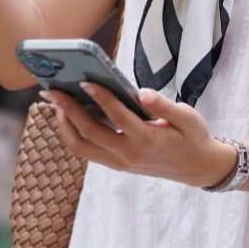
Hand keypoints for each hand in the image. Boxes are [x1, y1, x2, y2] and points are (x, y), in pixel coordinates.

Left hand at [42, 83, 232, 187]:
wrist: (195, 167)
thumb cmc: (192, 137)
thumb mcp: (189, 118)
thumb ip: (164, 106)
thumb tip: (140, 92)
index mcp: (150, 140)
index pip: (119, 117)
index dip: (101, 97)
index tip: (86, 80)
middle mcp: (130, 154)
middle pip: (90, 133)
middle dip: (70, 110)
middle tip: (53, 90)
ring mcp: (120, 162)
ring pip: (81, 146)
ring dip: (65, 124)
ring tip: (56, 102)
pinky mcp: (115, 164)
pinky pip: (86, 150)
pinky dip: (72, 132)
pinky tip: (68, 114)